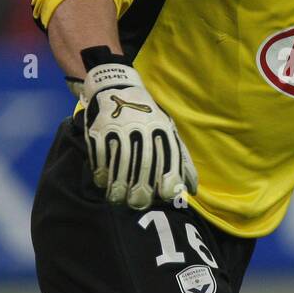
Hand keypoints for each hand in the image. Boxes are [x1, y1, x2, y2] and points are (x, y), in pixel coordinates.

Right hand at [69, 49, 198, 207]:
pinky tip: (103, 183)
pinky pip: (101, 156)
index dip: (168, 183)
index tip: (164, 198)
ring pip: (120, 165)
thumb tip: (193, 190)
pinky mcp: (100, 130)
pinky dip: (102, 173)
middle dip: (140, 191)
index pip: (169, 161)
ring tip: (118, 200)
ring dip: (118, 187)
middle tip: (137, 204)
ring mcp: (120, 130)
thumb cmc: (148, 118)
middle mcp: (143, 130)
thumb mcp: (170, 132)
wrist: (117, 88)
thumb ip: (182, 161)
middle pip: (143, 166)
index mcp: (163, 131)